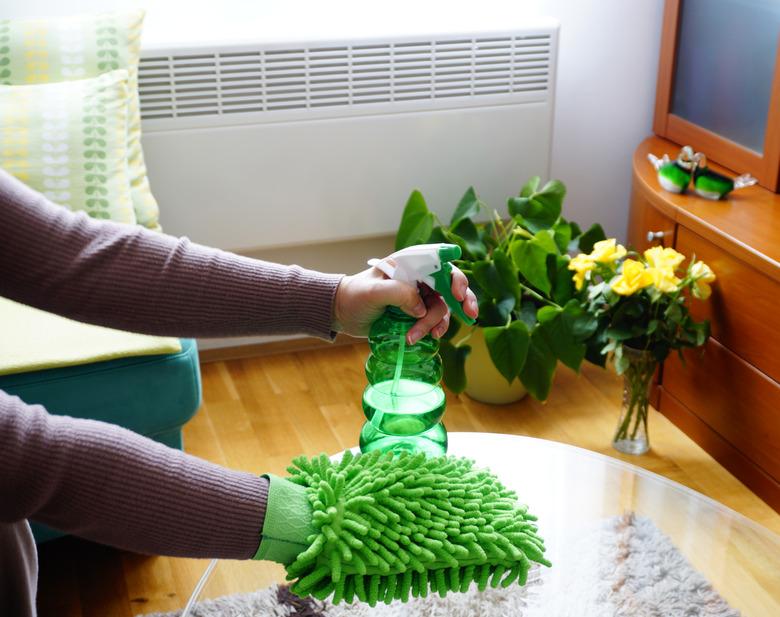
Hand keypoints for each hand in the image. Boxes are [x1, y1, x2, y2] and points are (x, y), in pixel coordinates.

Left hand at [332, 261, 477, 342]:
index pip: (439, 261)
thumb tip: (421, 309)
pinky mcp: (417, 313)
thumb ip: (399, 294)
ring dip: (437, 322)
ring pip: (443, 306)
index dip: (453, 274)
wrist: (343, 313)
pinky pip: (435, 320)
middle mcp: (419, 277)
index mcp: (409, 263)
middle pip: (450, 283)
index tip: (457, 292)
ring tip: (421, 335)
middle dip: (463, 298)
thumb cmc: (356, 295)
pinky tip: (429, 337)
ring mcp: (420, 296)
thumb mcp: (374, 292)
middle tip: (468, 314)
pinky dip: (435, 329)